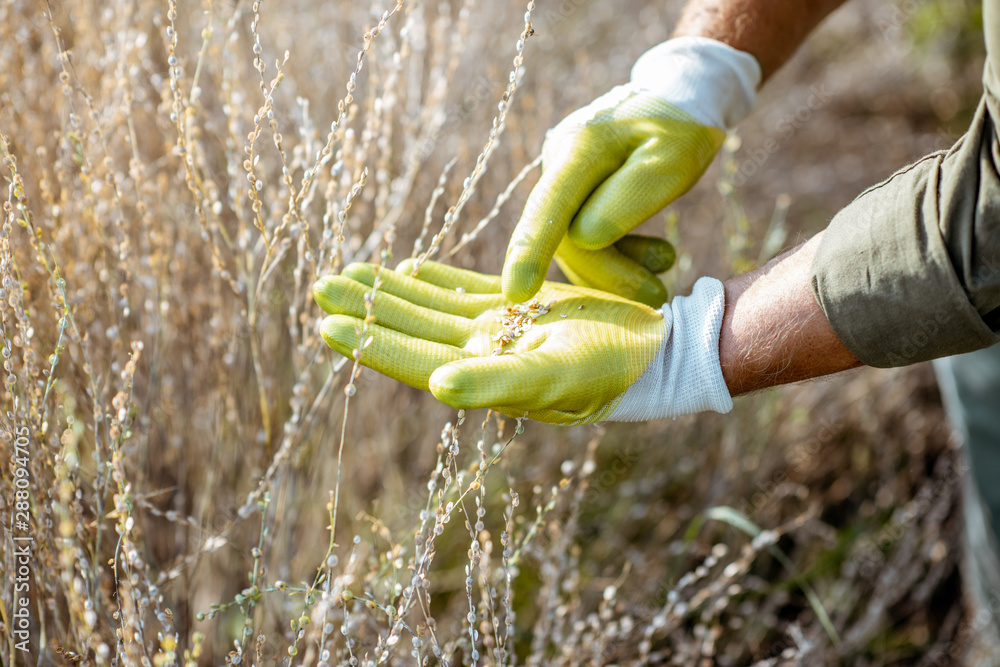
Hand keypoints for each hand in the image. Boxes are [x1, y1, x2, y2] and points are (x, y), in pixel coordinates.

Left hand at [314, 260, 732, 424]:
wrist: (656, 348)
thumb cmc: (611, 370)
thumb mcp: (554, 377)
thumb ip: (494, 382)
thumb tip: (435, 384)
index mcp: (484, 375)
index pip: (414, 360)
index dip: (371, 345)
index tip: (327, 326)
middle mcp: (484, 355)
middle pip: (413, 329)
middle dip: (368, 309)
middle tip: (321, 287)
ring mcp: (501, 330)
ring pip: (432, 307)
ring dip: (392, 291)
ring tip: (350, 272)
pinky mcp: (521, 306)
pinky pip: (466, 291)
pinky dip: (436, 280)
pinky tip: (410, 269)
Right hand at [502, 37, 759, 306]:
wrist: (678, 99)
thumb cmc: (680, 128)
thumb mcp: (672, 160)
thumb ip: (629, 197)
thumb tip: (584, 238)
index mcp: (580, 149)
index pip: (548, 208)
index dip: (530, 253)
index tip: (518, 294)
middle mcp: (559, 163)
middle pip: (566, 238)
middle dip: (609, 275)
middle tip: (658, 296)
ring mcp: (563, 179)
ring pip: (576, 245)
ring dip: (618, 269)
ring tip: (665, 262)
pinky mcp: (573, 194)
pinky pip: (585, 240)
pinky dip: (617, 258)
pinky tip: (652, 255)